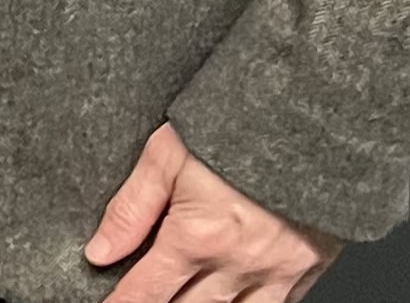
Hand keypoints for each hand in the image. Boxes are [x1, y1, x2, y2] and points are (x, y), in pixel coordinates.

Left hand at [86, 123, 341, 301]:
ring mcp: (276, 274)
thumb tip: (100, 252)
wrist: (310, 125)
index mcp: (199, 237)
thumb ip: (131, 209)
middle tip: (143, 299)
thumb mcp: (167, 156)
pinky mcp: (306, 271)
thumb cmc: (237, 130)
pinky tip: (229, 299)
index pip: (147, 292)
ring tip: (181, 298)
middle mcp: (238, 265)